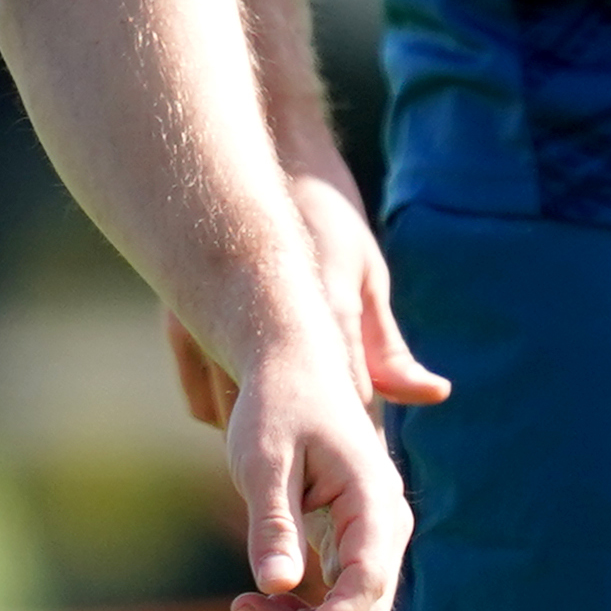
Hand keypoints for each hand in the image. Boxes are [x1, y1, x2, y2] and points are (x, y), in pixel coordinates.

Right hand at [167, 137, 448, 429]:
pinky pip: (202, 405)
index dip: (360, 435)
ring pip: (235, 423)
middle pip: (287, 422)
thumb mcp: (367, 273)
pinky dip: (226, 412)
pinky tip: (251, 397)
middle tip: (330, 449)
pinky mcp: (176, 326)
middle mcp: (257, 323)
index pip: (347, 400)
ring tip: (290, 424)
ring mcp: (207, 325)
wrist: (260, 149)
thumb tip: (434, 396)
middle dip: (310, 441)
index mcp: (319, 306)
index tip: (371, 460)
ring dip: (264, 429)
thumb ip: (389, 346)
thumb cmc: (324, 209)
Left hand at [218, 315, 410, 610]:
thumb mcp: (263, 461)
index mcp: (373, 499)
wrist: (290, 368)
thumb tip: (278, 587)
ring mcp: (370, 536)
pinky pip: (335, 595)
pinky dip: (299, 610)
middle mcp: (384, 524)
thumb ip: (274, 523)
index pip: (366, 584)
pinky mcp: (349, 542)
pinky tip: (253, 601)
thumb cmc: (277, 405)